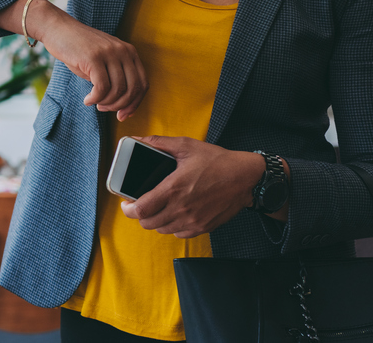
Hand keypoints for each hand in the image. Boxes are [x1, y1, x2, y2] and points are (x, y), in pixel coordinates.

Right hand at [20, 0, 147, 120]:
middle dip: (120, 106)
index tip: (123, 114)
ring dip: (105, 103)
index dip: (135, 103)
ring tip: (94, 103)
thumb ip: (116, 77)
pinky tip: (87, 99)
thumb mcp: (104, 61)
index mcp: (129, 52)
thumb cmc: (78, 49)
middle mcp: (123, 51)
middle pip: (132, 89)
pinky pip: (102, 88)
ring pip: (117, 90)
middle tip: (104, 109)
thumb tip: (124, 107)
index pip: (142, 83)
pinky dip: (95, 99)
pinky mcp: (94, 58)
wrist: (58, 29)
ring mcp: (109, 53)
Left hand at [120, 136, 266, 237]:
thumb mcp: (186, 145)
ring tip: (157, 208)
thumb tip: (137, 139)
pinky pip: (179, 234)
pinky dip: (172, 227)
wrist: (246, 178)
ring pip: (162, 230)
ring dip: (156, 221)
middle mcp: (182, 208)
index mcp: (173, 189)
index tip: (126, 204)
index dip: (128, 209)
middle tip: (141, 204)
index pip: (141, 210)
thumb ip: (158, 143)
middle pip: (148, 224)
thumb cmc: (217, 161)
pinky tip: (175, 214)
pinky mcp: (203, 227)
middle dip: (140, 215)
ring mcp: (193, 220)